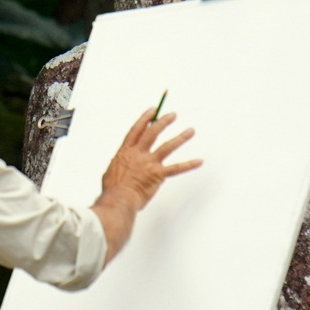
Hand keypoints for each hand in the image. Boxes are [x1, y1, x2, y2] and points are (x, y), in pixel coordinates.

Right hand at [91, 107, 201, 265]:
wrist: (118, 199)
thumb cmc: (112, 190)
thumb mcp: (111, 171)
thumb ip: (118, 164)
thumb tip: (118, 163)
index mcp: (126, 151)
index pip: (137, 130)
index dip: (145, 118)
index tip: (153, 110)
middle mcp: (138, 154)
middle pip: (153, 132)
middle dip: (163, 122)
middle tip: (173, 115)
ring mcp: (149, 163)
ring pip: (167, 146)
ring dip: (180, 137)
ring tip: (191, 131)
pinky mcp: (158, 174)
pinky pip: (176, 168)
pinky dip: (188, 165)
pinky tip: (199, 161)